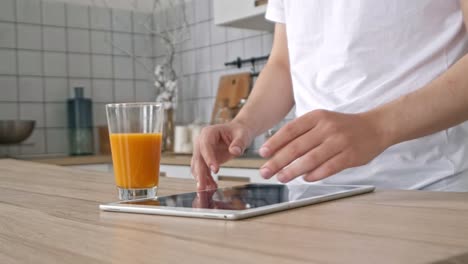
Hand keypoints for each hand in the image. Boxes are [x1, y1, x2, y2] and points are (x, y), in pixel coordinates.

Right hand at [191, 121, 254, 190]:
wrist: (238, 133)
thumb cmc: (239, 132)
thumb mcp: (242, 135)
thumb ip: (239, 143)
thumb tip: (234, 151)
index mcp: (209, 132)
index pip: (205, 145)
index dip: (209, 158)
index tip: (215, 170)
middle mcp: (201, 141)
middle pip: (198, 158)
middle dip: (200, 173)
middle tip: (203, 187)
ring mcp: (201, 151)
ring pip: (198, 166)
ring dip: (202, 179)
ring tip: (208, 190)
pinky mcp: (204, 159)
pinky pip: (202, 170)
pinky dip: (206, 179)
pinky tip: (211, 187)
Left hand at [258, 110, 388, 182]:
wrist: (375, 126)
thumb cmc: (343, 126)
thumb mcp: (322, 121)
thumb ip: (302, 132)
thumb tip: (277, 149)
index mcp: (317, 117)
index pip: (290, 130)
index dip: (274, 142)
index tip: (263, 153)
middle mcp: (327, 128)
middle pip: (297, 147)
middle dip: (278, 161)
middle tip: (265, 171)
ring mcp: (339, 142)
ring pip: (310, 159)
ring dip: (293, 170)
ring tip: (281, 177)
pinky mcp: (350, 156)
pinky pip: (329, 167)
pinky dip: (315, 174)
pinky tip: (306, 178)